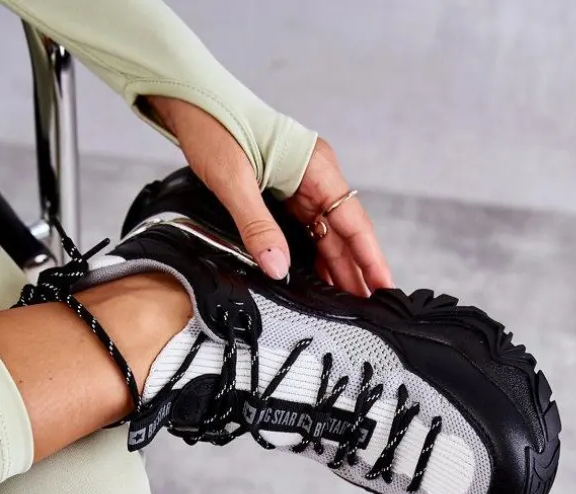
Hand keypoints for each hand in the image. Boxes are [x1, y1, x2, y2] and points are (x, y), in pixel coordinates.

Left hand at [147, 96, 392, 296]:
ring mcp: (300, 184)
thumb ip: (256, 225)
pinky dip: (311, 257)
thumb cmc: (214, 128)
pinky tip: (314, 281)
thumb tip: (277, 267)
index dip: (370, 257)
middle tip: (365, 311)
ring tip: (344, 305)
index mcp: (316, 168)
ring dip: (333, 268)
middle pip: (342, 233)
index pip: (353, 221)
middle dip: (353, 272)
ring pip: (324, 235)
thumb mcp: (233, 180)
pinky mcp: (282, 192)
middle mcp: (315, 176)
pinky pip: (304, 230)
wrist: (191, 101)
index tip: (384, 286)